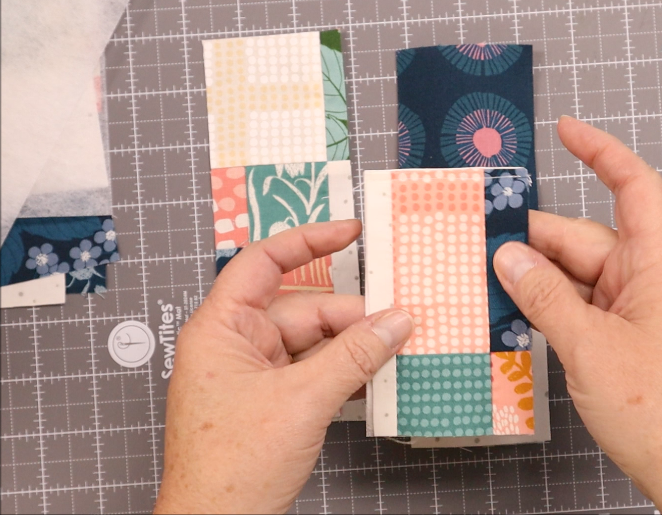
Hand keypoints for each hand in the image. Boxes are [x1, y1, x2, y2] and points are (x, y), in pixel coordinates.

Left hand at [154, 220, 412, 513]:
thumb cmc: (230, 469)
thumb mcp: (302, 401)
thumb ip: (354, 355)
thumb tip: (396, 322)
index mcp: (222, 329)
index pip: (265, 263)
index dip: (310, 241)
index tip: (352, 230)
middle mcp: (236, 345)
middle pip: (304, 308)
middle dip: (352, 316)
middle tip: (400, 322)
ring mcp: (255, 375)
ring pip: (315, 342)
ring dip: (355, 348)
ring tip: (397, 350)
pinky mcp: (272, 402)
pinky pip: (315, 371)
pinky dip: (345, 372)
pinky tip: (377, 377)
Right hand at [494, 116, 661, 513]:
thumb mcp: (589, 348)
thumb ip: (544, 297)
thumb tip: (509, 258)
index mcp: (656, 267)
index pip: (635, 188)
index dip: (602, 152)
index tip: (567, 130)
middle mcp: (647, 282)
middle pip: (585, 239)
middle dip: (535, 239)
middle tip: (480, 245)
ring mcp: (636, 313)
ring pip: (577, 277)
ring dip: (537, 280)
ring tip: (488, 287)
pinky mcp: (626, 341)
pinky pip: (581, 308)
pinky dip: (550, 308)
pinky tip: (517, 317)